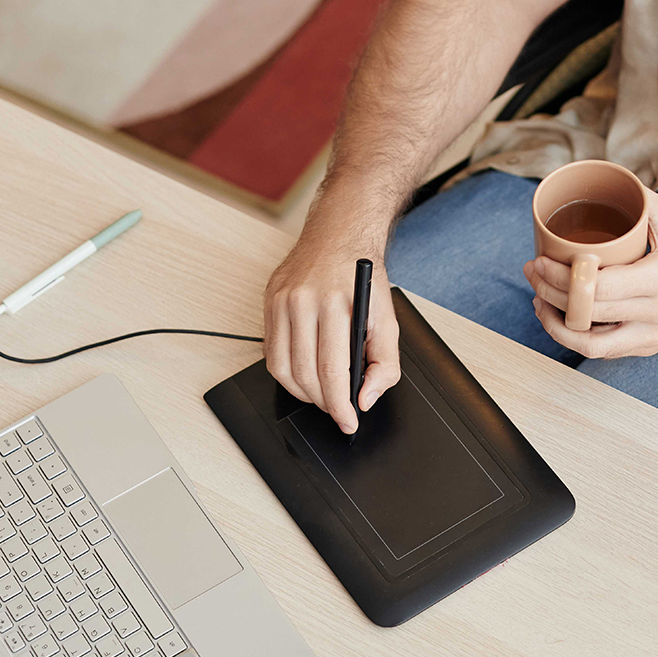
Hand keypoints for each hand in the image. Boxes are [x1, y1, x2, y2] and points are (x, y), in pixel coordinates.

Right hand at [263, 235, 399, 433]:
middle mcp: (304, 301)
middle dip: (323, 402)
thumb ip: (385, 363)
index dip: (340, 405)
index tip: (348, 421)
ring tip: (322, 394)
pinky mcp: (269, 302)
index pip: (333, 370)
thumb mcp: (388, 319)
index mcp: (337, 304)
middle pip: (305, 374)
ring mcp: (281, 301)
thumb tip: (366, 398)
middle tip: (338, 409)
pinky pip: (271, 353)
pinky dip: (287, 373)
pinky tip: (305, 374)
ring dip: (303, 392)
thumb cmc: (363, 278)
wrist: (339, 235)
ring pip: (282, 369)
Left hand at [524, 191, 657, 357]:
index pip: (598, 288)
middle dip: (549, 293)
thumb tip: (606, 184)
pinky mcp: (647, 347)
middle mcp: (653, 314)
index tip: (542, 261)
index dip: (561, 278)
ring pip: (591, 345)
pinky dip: (577, 335)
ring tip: (540, 301)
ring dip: (557, 324)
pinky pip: (604, 350)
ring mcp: (649, 336)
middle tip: (533, 272)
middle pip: (587, 314)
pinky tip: (562, 317)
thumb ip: (640, 202)